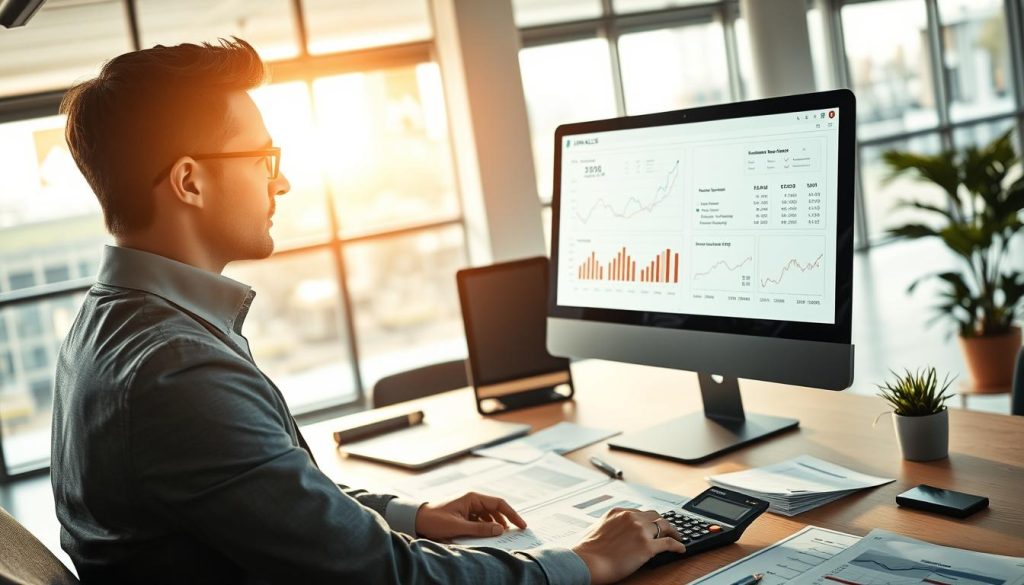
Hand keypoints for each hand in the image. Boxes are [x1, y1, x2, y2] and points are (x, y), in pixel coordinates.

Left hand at [415, 492, 527, 540]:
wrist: (417, 519)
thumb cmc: (435, 520)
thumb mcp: (458, 526)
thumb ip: (480, 529)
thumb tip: (500, 530)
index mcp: (472, 498)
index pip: (499, 504)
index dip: (513, 514)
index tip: (522, 525)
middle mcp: (472, 500)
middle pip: (496, 509)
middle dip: (506, 520)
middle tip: (516, 532)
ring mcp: (468, 507)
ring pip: (488, 515)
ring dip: (496, 524)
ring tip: (501, 536)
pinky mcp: (464, 514)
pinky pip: (480, 519)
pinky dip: (486, 527)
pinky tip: (487, 535)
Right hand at [571, 508, 685, 584]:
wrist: (586, 562)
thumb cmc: (587, 550)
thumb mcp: (597, 528)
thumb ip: (609, 525)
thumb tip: (614, 531)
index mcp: (618, 512)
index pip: (640, 512)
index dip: (649, 520)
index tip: (653, 524)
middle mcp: (631, 517)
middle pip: (654, 516)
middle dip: (662, 523)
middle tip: (667, 530)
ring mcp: (640, 531)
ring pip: (664, 526)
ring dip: (673, 532)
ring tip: (677, 538)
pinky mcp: (647, 546)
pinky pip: (668, 543)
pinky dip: (677, 545)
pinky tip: (680, 548)